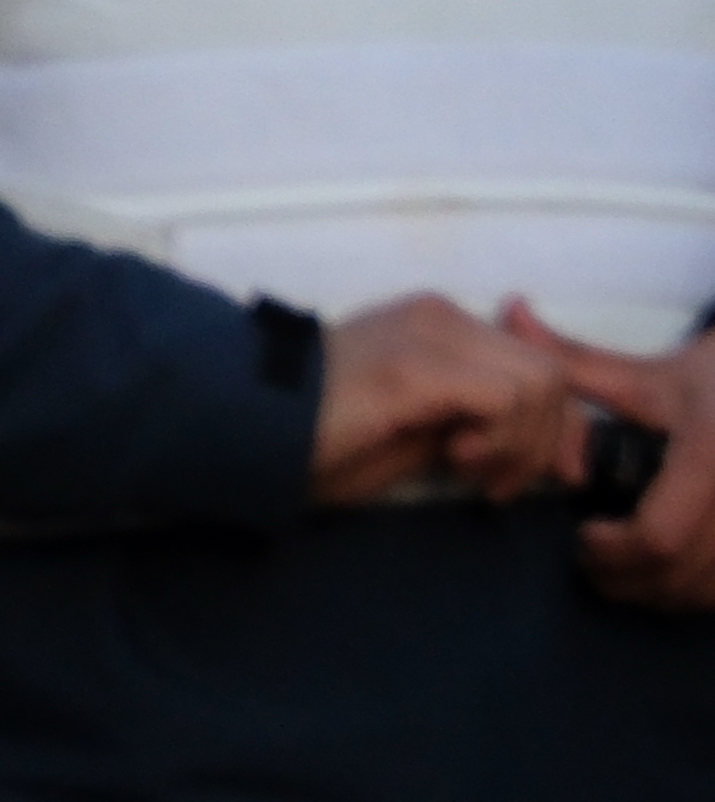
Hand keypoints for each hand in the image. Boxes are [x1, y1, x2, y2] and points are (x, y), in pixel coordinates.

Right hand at [311, 296, 586, 510]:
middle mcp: (443, 316)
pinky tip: (455, 459)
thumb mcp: (414, 431)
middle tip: (503, 486)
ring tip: (471, 471)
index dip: (559, 426)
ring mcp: (433, 333)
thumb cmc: (313, 437)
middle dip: (549, 441)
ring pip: (541, 383)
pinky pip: (507, 398)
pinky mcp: (421, 364)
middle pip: (552, 373)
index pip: (539, 362)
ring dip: (522, 444)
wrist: (242, 424)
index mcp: (439, 326)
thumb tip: (537, 443)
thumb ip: (472, 423)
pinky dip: (500, 439)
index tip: (549, 478)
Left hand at [522, 316, 714, 604]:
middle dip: (626, 580)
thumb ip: (573, 357)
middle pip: (680, 574)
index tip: (582, 537)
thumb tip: (509, 310)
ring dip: (662, 594)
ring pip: (709, 592)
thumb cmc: (714, 379)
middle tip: (591, 564)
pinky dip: (698, 593)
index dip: (610, 552)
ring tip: (626, 571)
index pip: (656, 536)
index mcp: (708, 457)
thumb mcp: (649, 375)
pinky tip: (671, 574)